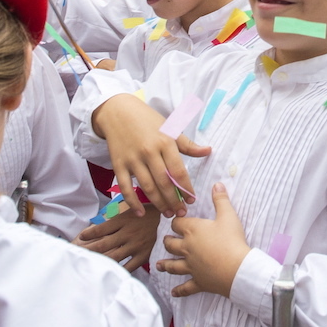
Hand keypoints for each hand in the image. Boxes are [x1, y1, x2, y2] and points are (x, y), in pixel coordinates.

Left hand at [75, 205, 160, 272]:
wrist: (171, 218)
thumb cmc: (149, 212)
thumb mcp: (132, 209)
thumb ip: (117, 217)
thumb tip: (99, 224)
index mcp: (124, 220)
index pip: (102, 228)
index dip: (89, 234)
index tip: (81, 237)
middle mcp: (127, 233)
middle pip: (104, 244)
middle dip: (89, 250)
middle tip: (78, 254)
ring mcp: (135, 245)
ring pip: (114, 256)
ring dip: (100, 261)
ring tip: (90, 265)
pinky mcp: (143, 255)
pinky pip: (129, 267)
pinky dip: (119, 271)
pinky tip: (110, 274)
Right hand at [91, 94, 212, 218]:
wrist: (118, 112)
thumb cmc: (147, 120)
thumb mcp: (170, 128)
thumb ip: (188, 144)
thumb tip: (208, 151)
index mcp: (165, 142)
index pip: (178, 171)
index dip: (186, 188)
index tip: (192, 200)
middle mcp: (149, 151)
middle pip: (164, 182)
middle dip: (174, 201)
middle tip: (181, 214)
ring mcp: (133, 159)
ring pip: (147, 187)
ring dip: (158, 203)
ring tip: (167, 214)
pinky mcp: (118, 165)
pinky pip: (125, 187)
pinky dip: (132, 202)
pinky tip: (140, 213)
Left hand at [158, 183, 250, 298]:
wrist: (237, 268)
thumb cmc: (232, 240)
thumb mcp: (228, 215)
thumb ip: (221, 199)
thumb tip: (217, 184)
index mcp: (193, 231)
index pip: (178, 224)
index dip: (176, 221)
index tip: (175, 220)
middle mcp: (187, 248)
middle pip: (171, 244)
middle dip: (167, 241)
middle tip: (165, 240)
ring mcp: (191, 266)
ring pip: (174, 265)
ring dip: (166, 265)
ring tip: (159, 265)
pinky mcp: (198, 281)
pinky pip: (186, 287)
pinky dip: (179, 290)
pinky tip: (173, 293)